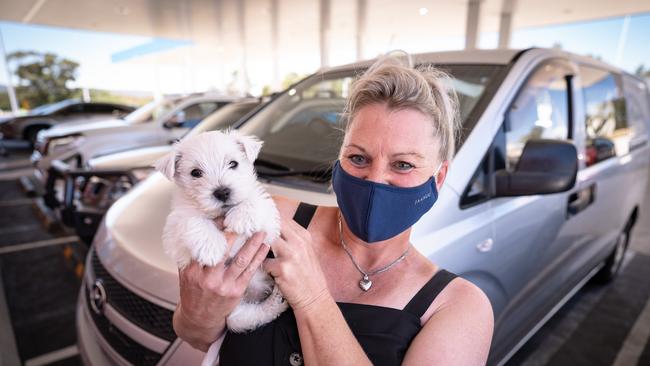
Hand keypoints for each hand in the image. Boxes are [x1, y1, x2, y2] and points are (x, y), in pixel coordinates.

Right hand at [174, 222, 269, 349]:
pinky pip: (250, 271)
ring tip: (261, 230)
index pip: (204, 245)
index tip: (224, 215)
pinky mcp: (236, 291)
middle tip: (245, 218)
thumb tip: (198, 229)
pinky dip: (258, 258)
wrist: (199, 318)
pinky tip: (264, 247)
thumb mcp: (185, 273)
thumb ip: (191, 254)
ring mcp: (223, 285)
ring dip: (253, 243)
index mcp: (192, 271)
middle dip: (236, 232)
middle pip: (224, 250)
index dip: (215, 229)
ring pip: (240, 260)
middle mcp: (207, 278)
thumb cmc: (193, 291)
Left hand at [264, 216, 328, 312]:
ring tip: (256, 253)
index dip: (269, 221)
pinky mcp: (282, 268)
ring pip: (265, 242)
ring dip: (259, 248)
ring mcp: (290, 255)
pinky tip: (267, 272)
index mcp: (304, 236)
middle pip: (273, 227)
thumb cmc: (309, 276)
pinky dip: (263, 267)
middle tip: (252, 235)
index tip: (260, 222)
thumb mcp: (306, 252)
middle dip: (262, 230)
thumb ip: (293, 239)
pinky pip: (263, 262)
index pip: (282, 219)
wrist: (314, 298)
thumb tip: (274, 228)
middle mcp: (298, 242)